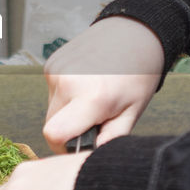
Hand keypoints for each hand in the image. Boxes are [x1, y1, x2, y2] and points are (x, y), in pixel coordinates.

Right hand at [42, 16, 163, 151]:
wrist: (133, 32)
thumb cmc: (138, 73)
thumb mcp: (133, 111)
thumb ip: (111, 138)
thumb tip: (89, 157)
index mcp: (92, 97)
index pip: (54, 136)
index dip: (64, 147)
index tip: (82, 144)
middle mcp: (68, 82)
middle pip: (52, 125)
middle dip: (70, 129)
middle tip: (96, 118)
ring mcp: (56, 71)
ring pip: (52, 109)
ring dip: (68, 111)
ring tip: (93, 97)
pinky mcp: (50, 64)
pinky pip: (52, 92)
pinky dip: (65, 95)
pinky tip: (86, 84)